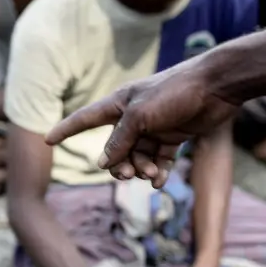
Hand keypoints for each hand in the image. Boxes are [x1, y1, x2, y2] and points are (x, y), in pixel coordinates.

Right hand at [44, 59, 240, 187]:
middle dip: (119, 165)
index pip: (85, 119)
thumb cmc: (176, 92)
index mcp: (119, 104)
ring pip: (136, 157)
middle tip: (129, 175)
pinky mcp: (173, 137)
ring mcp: (154, 128)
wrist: (217, 86)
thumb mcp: (141, 115)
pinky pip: (158, 160)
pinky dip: (158, 172)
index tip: (47, 140)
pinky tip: (160, 180)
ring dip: (141, 169)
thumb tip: (104, 163)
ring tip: (152, 173)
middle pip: (114, 149)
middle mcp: (133, 117)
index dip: (66, 129)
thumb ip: (120, 140)